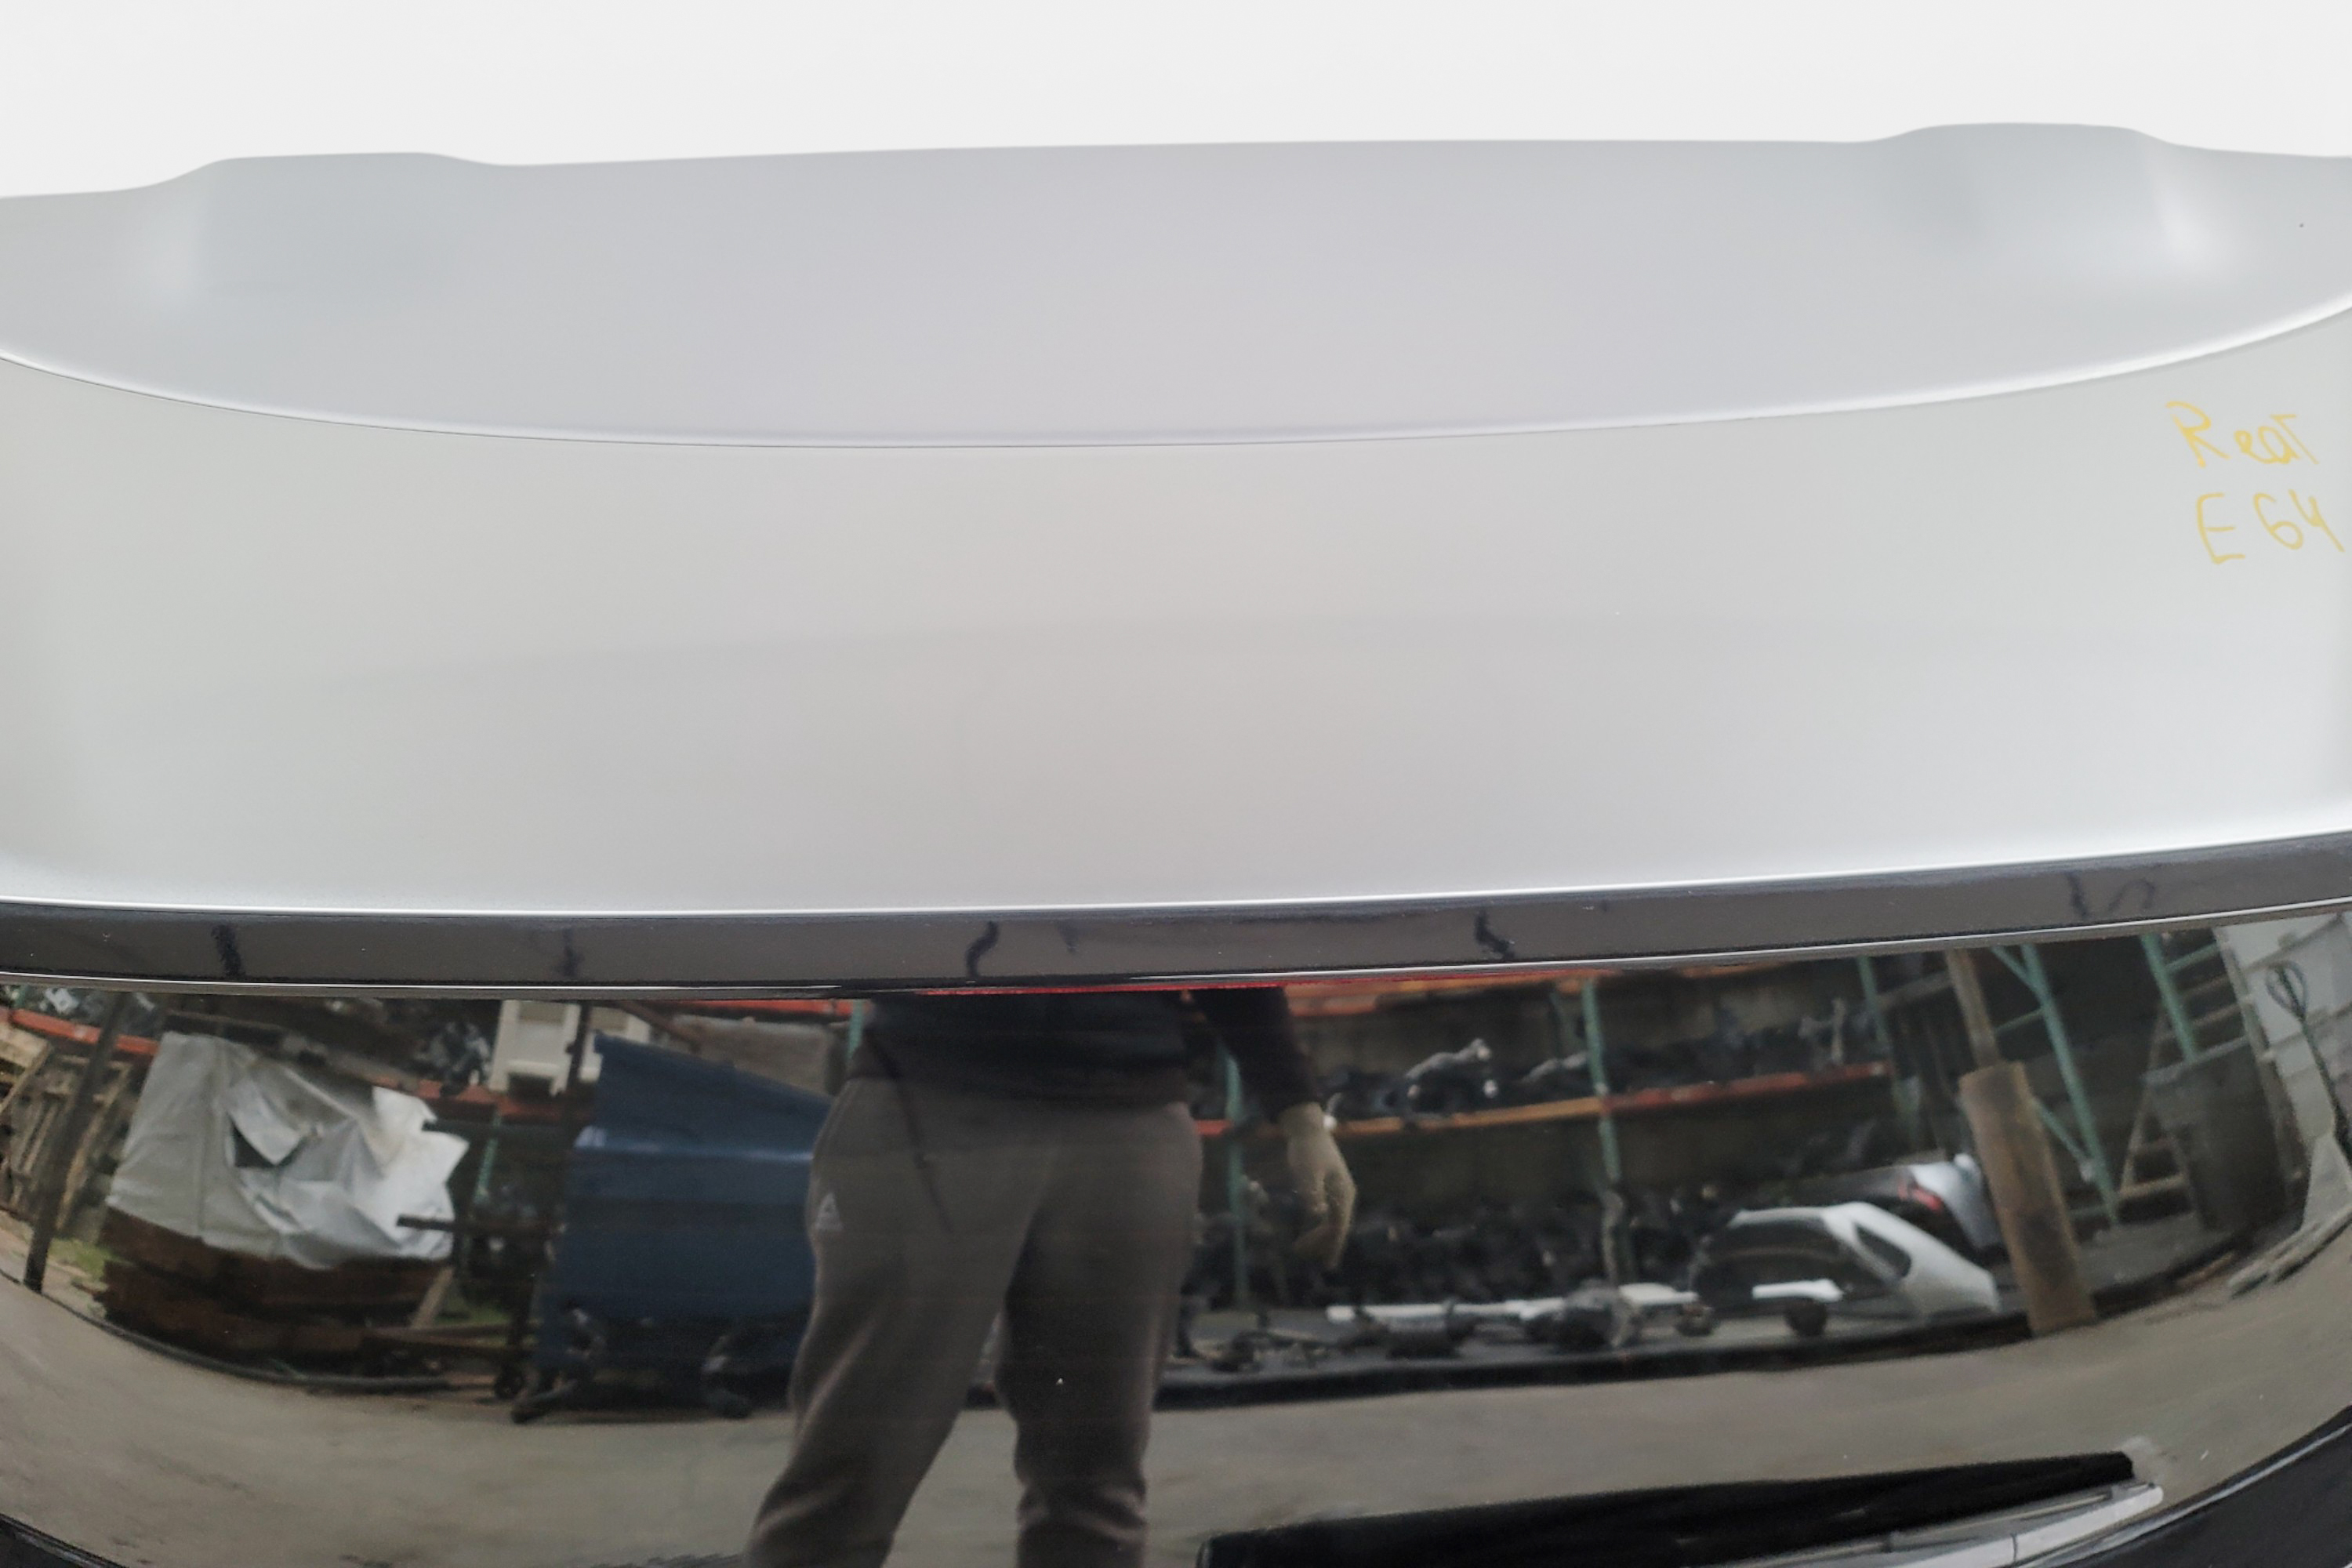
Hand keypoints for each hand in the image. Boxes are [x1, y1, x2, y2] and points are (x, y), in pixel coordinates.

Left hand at [1277, 1102, 1356, 1269]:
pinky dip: (1320, 1224)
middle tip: (1306, 1256)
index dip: (1331, 1246)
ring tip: (1306, 1248)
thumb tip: (1318, 1214)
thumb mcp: (1307, 1172)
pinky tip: (1312, 1230)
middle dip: (1325, 1244)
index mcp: (1343, 1193)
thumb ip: (1312, 1193)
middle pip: (1339, 1226)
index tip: (1325, 1263)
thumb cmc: (1306, 1150)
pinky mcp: (1331, 1186)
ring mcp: (1339, 1190)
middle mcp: (1345, 1194)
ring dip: (1322, 1235)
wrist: (1307, 1128)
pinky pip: (1330, 1212)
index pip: (1340, 1227)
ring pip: (1335, 1221)